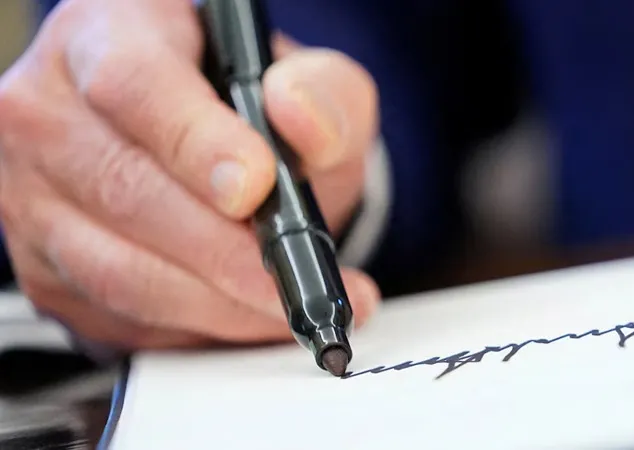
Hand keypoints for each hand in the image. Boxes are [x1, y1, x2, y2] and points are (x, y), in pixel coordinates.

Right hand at [0, 0, 380, 351]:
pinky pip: (118, 317)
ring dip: (219, 302)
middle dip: (228, 250)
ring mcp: (32, 194)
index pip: (134, 87)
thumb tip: (302, 119)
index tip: (258, 188)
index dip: (196, 143)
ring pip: (119, 269)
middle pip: (126, 191)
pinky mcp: (45, 269)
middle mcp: (49, 109)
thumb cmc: (248, 105)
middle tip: (302, 276)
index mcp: (106, 36)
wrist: (212, 148)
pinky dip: (195, 329)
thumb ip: (323, 91)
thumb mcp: (304, 79)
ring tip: (293, 306)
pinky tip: (246, 318)